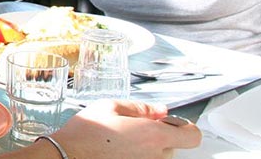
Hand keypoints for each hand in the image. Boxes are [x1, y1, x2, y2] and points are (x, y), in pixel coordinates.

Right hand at [50, 100, 200, 158]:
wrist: (67, 156)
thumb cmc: (85, 134)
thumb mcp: (111, 107)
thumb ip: (141, 108)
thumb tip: (159, 110)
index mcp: (154, 136)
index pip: (193, 136)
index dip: (184, 127)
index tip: (172, 124)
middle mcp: (155, 156)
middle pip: (172, 146)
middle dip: (158, 136)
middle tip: (135, 130)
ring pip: (157, 156)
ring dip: (147, 149)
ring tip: (122, 142)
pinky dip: (135, 156)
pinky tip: (117, 152)